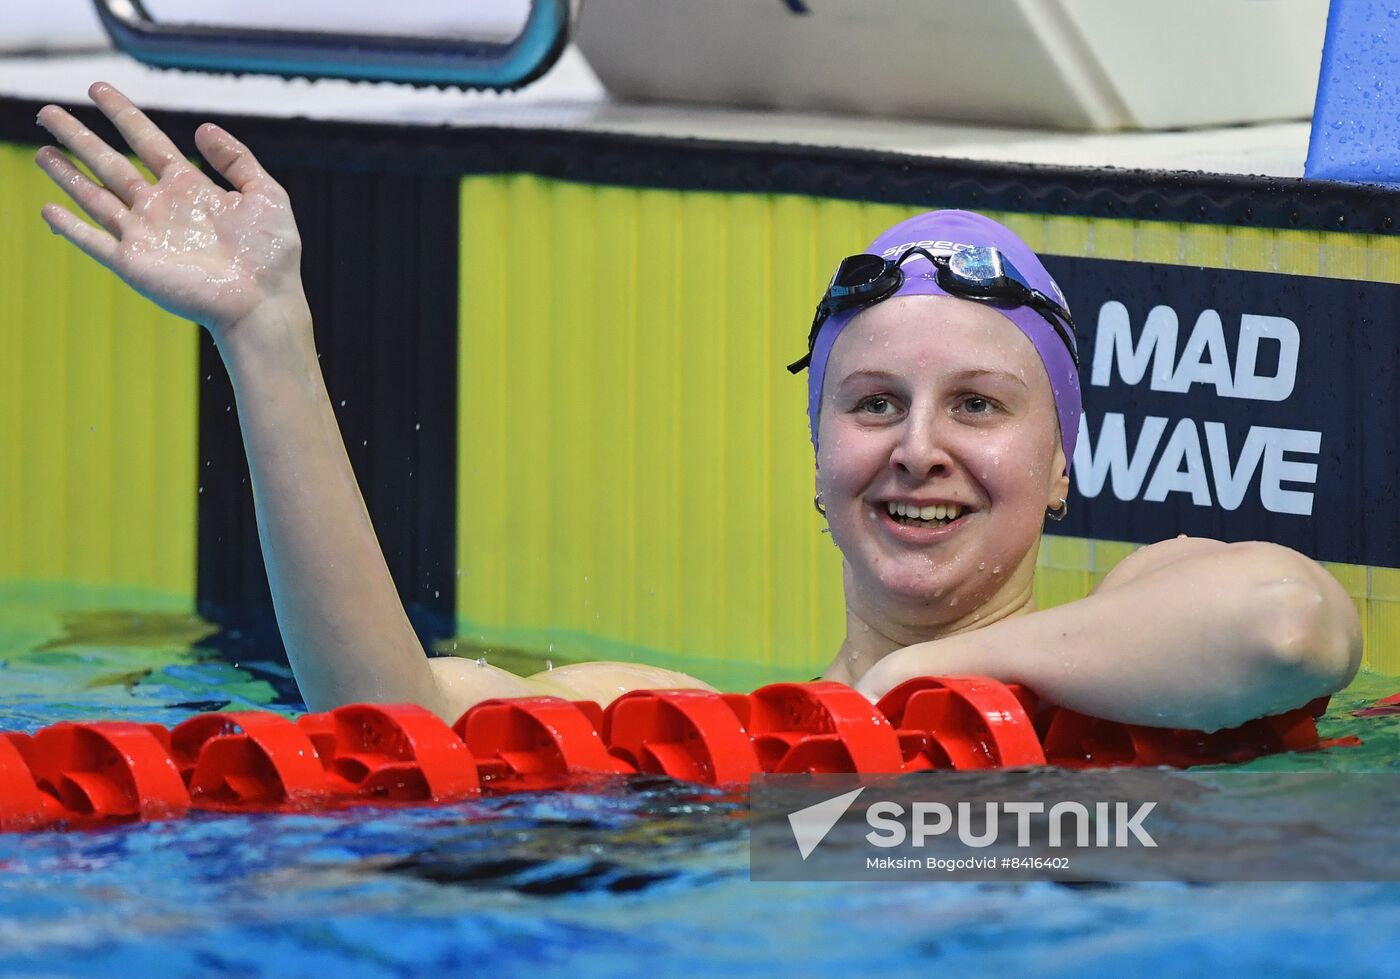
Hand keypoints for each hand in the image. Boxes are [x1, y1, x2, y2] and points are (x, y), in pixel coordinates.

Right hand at [35, 82, 303, 338]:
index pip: (147, 141)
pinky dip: (70, 226)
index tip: (98, 88)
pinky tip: (47, 209)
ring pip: (94, 196)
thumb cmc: (271, 254)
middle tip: (49, 112)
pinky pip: (93, 241)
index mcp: (189, 188)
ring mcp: (144, 235)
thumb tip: (203, 128)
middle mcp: (161, 208)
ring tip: (41, 151)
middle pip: (110, 163)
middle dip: (79, 138)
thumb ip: (237, 159)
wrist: (263, 302)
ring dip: (66, 174)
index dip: (122, 114)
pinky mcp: (134, 263)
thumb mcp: (266, 194)